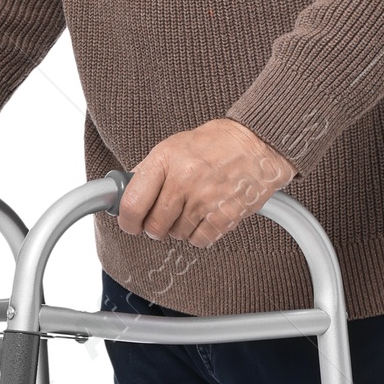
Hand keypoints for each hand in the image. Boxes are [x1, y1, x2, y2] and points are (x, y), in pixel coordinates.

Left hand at [117, 118, 293, 248]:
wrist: (258, 142)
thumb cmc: (216, 143)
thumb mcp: (174, 145)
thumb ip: (149, 170)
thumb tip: (125, 193)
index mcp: (165, 160)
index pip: (132, 204)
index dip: (127, 221)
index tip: (130, 224)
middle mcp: (183, 180)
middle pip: (154, 226)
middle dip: (156, 227)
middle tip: (164, 217)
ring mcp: (205, 199)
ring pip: (177, 235)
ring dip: (181, 228)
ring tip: (194, 208)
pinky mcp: (225, 215)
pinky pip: (200, 241)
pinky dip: (201, 234)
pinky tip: (207, 216)